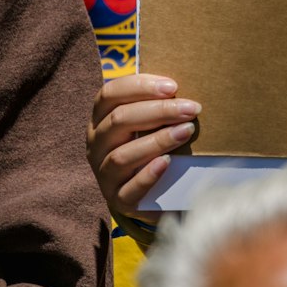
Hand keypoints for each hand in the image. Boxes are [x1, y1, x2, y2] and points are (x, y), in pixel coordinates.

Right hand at [87, 75, 200, 224]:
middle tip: (191, 108)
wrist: (154, 196)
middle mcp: (96, 145)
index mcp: (100, 120)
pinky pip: (130, 188)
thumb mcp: (148, 125)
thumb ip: (156, 106)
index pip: (110, 94)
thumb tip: (183, 88)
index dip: (139, 86)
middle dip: (158, 111)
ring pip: (122, 155)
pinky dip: (148, 174)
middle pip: (119, 121)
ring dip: (157, 140)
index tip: (173, 86)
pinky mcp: (119, 200)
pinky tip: (167, 162)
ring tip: (186, 131)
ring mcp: (104, 174)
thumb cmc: (153, 149)